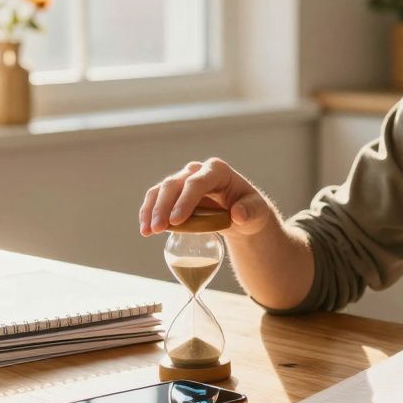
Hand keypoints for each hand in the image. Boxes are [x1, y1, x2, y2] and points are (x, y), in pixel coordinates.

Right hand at [139, 157, 273, 237]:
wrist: (241, 213)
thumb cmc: (250, 209)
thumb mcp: (257, 211)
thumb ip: (251, 212)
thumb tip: (238, 214)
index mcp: (217, 170)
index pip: (197, 182)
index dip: (185, 200)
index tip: (176, 221)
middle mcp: (197, 170)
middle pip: (174, 184)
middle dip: (163, 207)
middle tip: (158, 229)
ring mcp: (183, 179)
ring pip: (161, 189)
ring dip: (151, 210)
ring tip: (147, 232)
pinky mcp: (174, 192)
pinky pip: (156, 198)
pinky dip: (148, 212)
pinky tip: (144, 229)